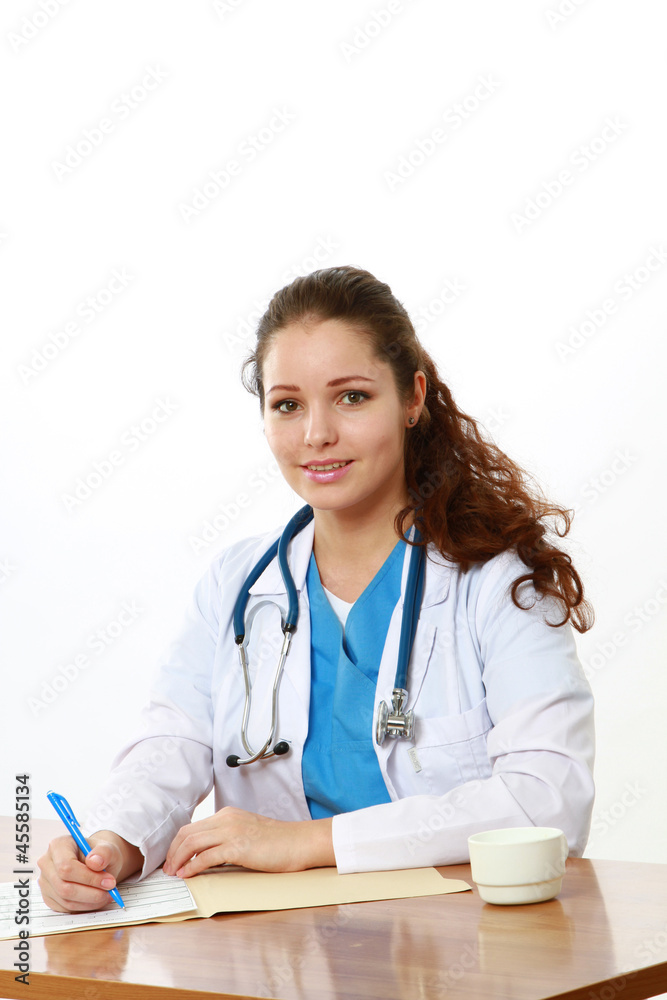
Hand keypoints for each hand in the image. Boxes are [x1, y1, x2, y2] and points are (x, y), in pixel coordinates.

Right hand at [37, 831, 142, 912]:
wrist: (97, 863)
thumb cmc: (100, 854)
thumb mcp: (108, 848)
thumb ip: (104, 852)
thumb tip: (95, 862)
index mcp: (58, 845)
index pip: (66, 867)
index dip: (88, 878)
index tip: (109, 881)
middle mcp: (47, 863)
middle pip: (64, 887)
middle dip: (91, 892)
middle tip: (110, 890)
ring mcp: (46, 882)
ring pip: (66, 900)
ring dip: (90, 901)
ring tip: (107, 894)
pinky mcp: (49, 897)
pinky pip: (66, 908)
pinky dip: (84, 906)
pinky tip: (96, 899)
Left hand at [163, 807, 333, 877]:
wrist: (300, 842)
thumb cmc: (278, 843)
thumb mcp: (247, 835)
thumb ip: (227, 840)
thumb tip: (206, 858)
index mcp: (228, 815)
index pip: (192, 827)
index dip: (177, 844)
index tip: (172, 859)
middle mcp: (226, 819)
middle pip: (187, 833)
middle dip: (172, 852)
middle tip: (167, 869)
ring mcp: (232, 831)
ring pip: (192, 842)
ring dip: (178, 859)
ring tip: (174, 874)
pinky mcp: (237, 847)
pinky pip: (206, 856)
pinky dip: (192, 866)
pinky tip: (187, 875)